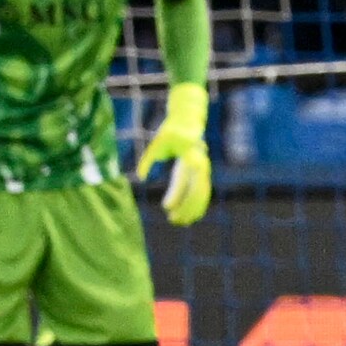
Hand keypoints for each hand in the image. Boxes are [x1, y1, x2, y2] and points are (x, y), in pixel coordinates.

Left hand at [136, 83, 212, 225]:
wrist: (187, 123)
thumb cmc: (169, 133)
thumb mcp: (155, 144)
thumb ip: (147, 160)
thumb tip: (140, 177)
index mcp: (189, 158)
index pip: (184, 181)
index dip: (176, 196)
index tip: (165, 207)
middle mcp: (200, 165)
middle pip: (197, 192)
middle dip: (186, 208)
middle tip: (172, 219)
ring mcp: (204, 170)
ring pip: (202, 195)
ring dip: (192, 210)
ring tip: (179, 222)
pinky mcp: (203, 174)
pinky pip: (204, 194)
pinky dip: (198, 206)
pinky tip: (191, 217)